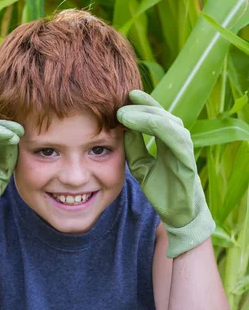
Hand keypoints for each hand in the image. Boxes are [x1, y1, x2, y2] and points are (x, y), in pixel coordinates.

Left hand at [117, 90, 214, 257]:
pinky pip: (175, 138)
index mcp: (168, 140)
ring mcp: (184, 148)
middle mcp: (178, 140)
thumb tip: (123, 128)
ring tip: (125, 114)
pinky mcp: (188, 159)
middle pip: (161, 114)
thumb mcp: (140, 166)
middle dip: (141, 106)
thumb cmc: (161, 189)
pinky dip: (160, 128)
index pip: (155, 115)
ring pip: (167, 122)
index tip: (124, 96)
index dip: (142, 104)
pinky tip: (145, 123)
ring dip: (146, 115)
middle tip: (121, 104)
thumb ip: (134, 148)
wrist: (176, 213)